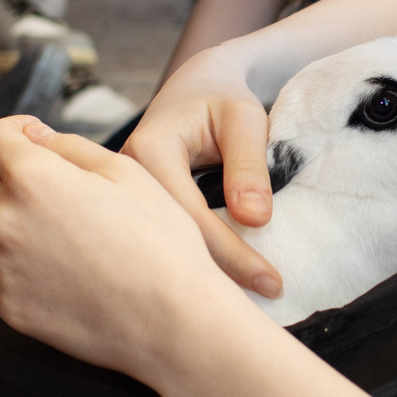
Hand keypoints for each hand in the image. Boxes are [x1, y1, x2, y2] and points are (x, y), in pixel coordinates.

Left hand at [0, 117, 256, 384]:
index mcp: (34, 179)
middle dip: (22, 181)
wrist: (171, 320)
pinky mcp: (9, 307)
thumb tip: (37, 138)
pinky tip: (58, 272)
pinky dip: (16, 269)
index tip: (33, 140)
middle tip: (70, 199)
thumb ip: (70, 146)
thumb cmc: (160, 245)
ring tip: (68, 240)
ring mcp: (4, 268)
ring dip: (16, 225)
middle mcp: (7, 222)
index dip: (15, 131)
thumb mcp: (127, 172)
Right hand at [123, 48, 283, 296]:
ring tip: (241, 308)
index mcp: (147, 150)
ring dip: (201, 274)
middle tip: (259, 308)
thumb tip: (255, 219)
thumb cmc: (224, 99)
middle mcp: (125, 177)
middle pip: (169, 238)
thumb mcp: (244, 120)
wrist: (198, 87)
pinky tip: (221, 288)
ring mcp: (125, 197)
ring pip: (162, 245)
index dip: (231, 252)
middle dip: (214, 276)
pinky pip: (162, 239)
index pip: (190, 214)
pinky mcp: (134, 209)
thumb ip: (249, 165)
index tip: (271, 282)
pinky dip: (193, 261)